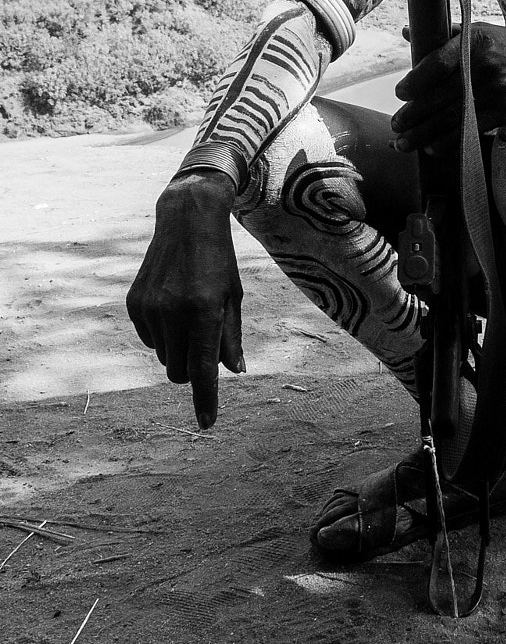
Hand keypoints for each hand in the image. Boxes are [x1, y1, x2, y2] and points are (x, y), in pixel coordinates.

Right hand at [125, 172, 244, 428]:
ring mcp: (149, 309)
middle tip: (206, 346)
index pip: (202, 369)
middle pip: (179, 372)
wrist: (186, 220)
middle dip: (192, 372)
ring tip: (190, 314)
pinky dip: (163, 335)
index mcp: (202, 311)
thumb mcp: (233, 297)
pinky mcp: (134, 304)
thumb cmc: (219, 261)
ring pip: (164, 357)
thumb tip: (232, 372)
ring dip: (179, 349)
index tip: (206, 423)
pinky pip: (149, 340)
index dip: (205, 399)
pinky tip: (172, 306)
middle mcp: (172, 312)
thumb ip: (230, 337)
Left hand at [391, 23, 505, 152]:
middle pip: (439, 96)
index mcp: (476, 40)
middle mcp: (484, 65)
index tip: (400, 94)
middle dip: (413, 115)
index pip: (436, 64)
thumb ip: (446, 35)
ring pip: (451, 117)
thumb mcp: (482, 31)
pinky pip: (470, 130)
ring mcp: (496, 90)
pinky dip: (448, 142)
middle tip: (396, 125)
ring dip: (423, 134)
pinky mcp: (505, 110)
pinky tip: (432, 148)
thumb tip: (409, 33)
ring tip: (404, 143)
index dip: (415, 82)